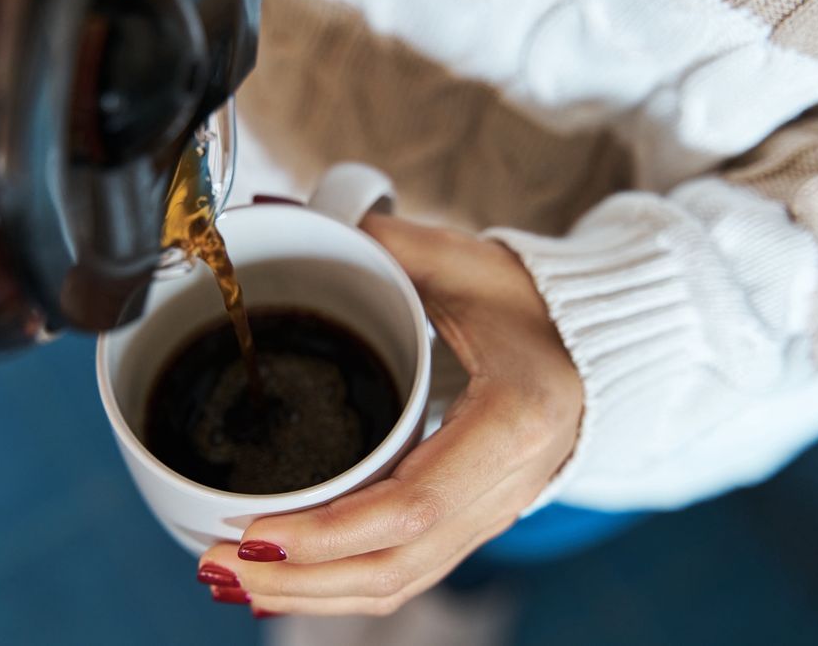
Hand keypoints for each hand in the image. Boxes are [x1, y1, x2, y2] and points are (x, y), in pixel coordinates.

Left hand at [197, 214, 583, 615]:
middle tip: (217, 566)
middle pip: (396, 567)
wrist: (600, 348)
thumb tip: (301, 221)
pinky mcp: (473, 523)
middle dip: (299, 582)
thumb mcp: (470, 265)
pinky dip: (339, 588)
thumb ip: (392, 246)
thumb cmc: (538, 305)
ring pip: (398, 584)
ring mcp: (491, 515)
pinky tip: (285, 581)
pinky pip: (406, 575)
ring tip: (231, 583)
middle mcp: (506, 488)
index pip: (413, 507)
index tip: (256, 534)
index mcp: (511, 424)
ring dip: (310, 597)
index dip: (329, 533)